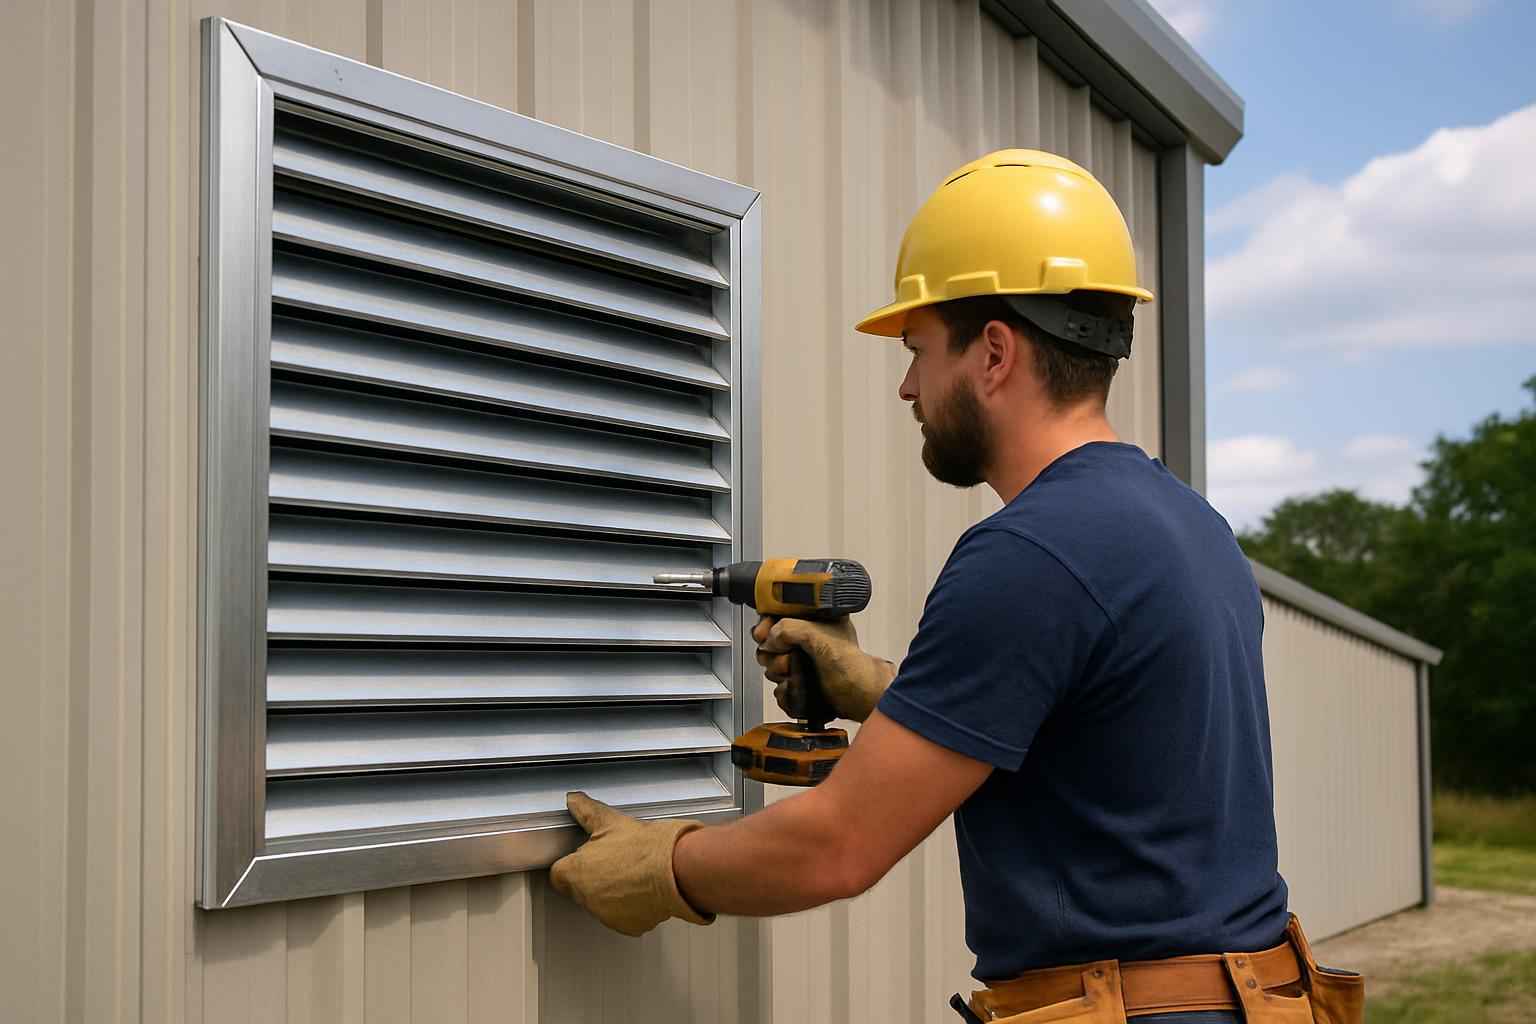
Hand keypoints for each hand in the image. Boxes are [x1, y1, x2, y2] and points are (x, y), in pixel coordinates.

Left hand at [549, 793, 714, 935]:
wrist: (676, 869)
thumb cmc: (645, 847)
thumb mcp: (610, 820)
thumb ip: (585, 811)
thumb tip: (574, 801)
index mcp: (576, 873)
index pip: (558, 875)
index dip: (571, 864)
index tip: (584, 857)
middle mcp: (587, 899)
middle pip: (580, 889)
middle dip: (593, 877)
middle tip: (614, 860)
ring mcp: (606, 915)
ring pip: (600, 903)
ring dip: (611, 892)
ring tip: (632, 872)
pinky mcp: (627, 926)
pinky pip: (622, 916)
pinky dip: (630, 906)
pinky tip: (642, 888)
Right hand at [753, 616, 896, 722]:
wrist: (859, 697)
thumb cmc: (852, 666)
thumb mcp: (818, 636)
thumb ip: (788, 629)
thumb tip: (770, 639)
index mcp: (815, 620)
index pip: (778, 614)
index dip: (767, 624)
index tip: (764, 634)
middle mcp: (807, 638)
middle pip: (770, 643)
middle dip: (774, 653)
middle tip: (787, 658)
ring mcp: (803, 662)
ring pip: (771, 665)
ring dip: (779, 672)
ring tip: (794, 673)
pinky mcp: (801, 682)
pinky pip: (779, 685)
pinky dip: (784, 689)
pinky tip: (794, 686)